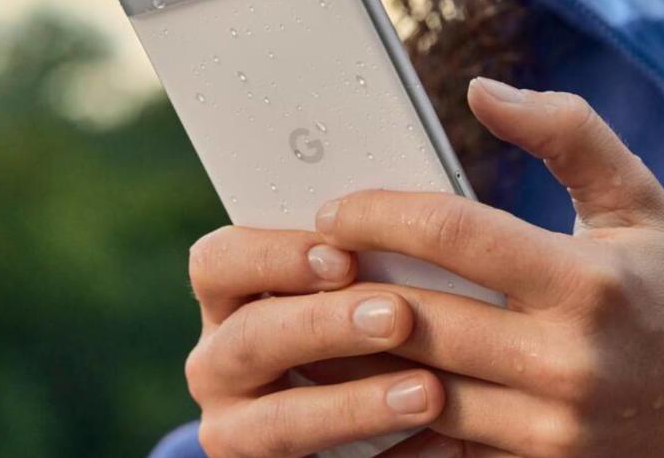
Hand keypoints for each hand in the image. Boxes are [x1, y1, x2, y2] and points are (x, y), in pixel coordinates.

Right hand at [184, 225, 445, 456]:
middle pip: (250, 337)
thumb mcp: (344, 290)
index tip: (343, 256)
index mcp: (227, 301)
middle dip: (324, 326)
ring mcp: (236, 428)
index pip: (219, 262)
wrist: (352, 424)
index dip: (275, 256)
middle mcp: (218, 363)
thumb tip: (417, 226)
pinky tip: (446, 443)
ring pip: (278, 422)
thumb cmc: (359, 328)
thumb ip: (359, 263)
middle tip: (397, 317)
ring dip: (354, 405)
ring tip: (427, 392)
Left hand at [314, 79, 663, 457]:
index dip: (377, 212)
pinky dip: (387, 412)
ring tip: (309, 316)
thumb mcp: (640, 200)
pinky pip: (436, 442)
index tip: (334, 207)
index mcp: (588, 281)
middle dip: (347, 285)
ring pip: (412, 388)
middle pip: (418, 316)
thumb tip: (479, 89)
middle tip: (303, 261)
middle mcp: (567, 360)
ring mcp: (550, 426)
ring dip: (350, 352)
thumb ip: (567, 131)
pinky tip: (352, 380)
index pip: (453, 233)